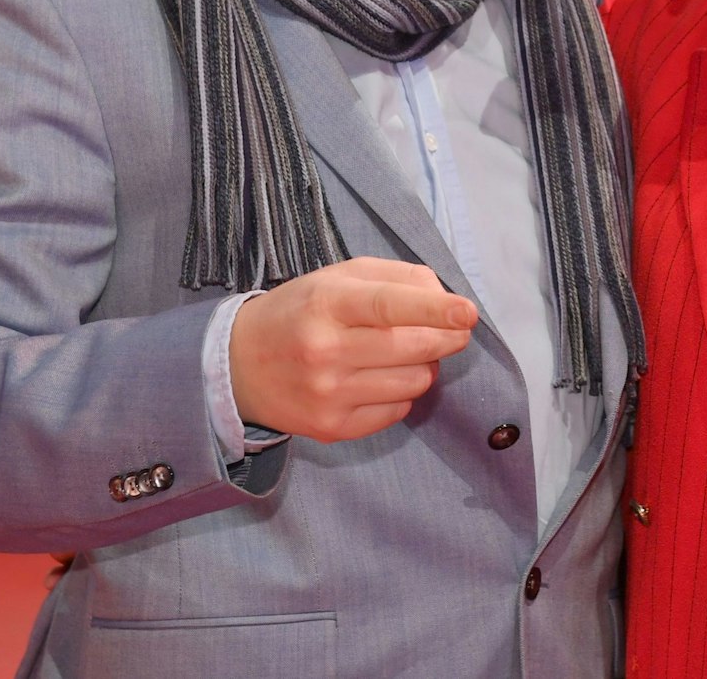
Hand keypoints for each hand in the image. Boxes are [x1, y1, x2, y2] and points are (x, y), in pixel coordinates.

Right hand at [228, 256, 477, 443]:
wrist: (238, 366)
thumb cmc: (299, 312)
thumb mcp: (338, 278)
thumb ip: (394, 278)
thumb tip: (443, 297)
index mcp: (326, 303)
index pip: (390, 306)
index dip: (435, 310)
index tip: (468, 313)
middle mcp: (325, 351)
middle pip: (411, 347)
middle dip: (446, 337)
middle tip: (456, 330)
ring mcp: (327, 395)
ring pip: (413, 382)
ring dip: (426, 365)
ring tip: (407, 353)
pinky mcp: (331, 428)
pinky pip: (397, 410)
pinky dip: (404, 392)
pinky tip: (383, 377)